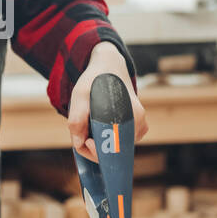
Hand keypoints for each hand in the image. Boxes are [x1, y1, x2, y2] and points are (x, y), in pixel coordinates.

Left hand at [68, 42, 147, 162]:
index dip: (96, 151)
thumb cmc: (95, 80)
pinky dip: (106, 139)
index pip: (115, 149)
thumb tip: (79, 143)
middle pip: (116, 151)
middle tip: (82, 133)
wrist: (110, 66)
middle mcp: (139, 123)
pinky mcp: (137, 127)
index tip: (85, 141)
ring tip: (89, 124)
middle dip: (95, 147)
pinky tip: (98, 125)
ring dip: (99, 142)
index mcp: (131, 116)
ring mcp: (139, 126)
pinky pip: (119, 142)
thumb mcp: (80, 94)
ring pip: (116, 147)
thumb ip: (77, 119)